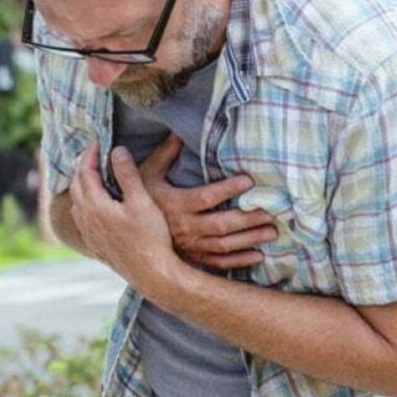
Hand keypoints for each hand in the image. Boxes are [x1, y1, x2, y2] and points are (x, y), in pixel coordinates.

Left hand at [69, 141, 180, 295]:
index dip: (91, 154)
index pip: (86, 171)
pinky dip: (84, 201)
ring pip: (76, 201)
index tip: (98, 140)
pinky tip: (94, 203)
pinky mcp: (94, 243)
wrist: (152, 275)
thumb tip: (117, 151)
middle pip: (77, 185)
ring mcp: (88, 233)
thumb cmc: (150, 238)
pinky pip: (80, 216)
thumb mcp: (142, 202)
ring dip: (82, 184)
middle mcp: (86, 219)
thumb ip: (128, 175)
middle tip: (94, 153)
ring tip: (92, 173)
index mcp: (95, 205)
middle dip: (84, 166)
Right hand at [139, 134, 276, 270]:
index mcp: (174, 204)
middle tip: (272, 211)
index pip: (206, 197)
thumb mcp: (146, 174)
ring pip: (223, 245)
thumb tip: (177, 132)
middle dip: (248, 218)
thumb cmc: (137, 199)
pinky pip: (217, 263)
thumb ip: (164, 154)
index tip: (249, 180)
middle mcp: (183, 227)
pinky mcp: (190, 258)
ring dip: (250, 239)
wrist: (123, 231)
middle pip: (221, 225)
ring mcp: (188, 246)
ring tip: (272, 231)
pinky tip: (258, 255)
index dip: (228, 190)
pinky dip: (239, 261)